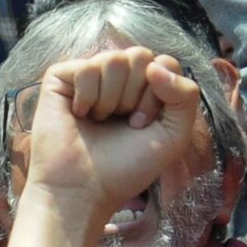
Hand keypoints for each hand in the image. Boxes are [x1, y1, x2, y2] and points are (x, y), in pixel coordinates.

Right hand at [18, 46, 201, 221]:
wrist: (83, 190)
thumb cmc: (125, 168)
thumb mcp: (174, 135)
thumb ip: (186, 95)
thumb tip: (155, 66)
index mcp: (143, 87)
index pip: (164, 62)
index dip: (159, 93)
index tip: (142, 125)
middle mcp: (116, 78)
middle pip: (140, 55)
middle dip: (135, 95)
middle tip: (121, 123)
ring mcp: (88, 76)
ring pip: (114, 59)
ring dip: (111, 99)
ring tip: (99, 120)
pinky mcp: (60, 79)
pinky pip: (86, 67)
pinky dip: (87, 96)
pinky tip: (79, 115)